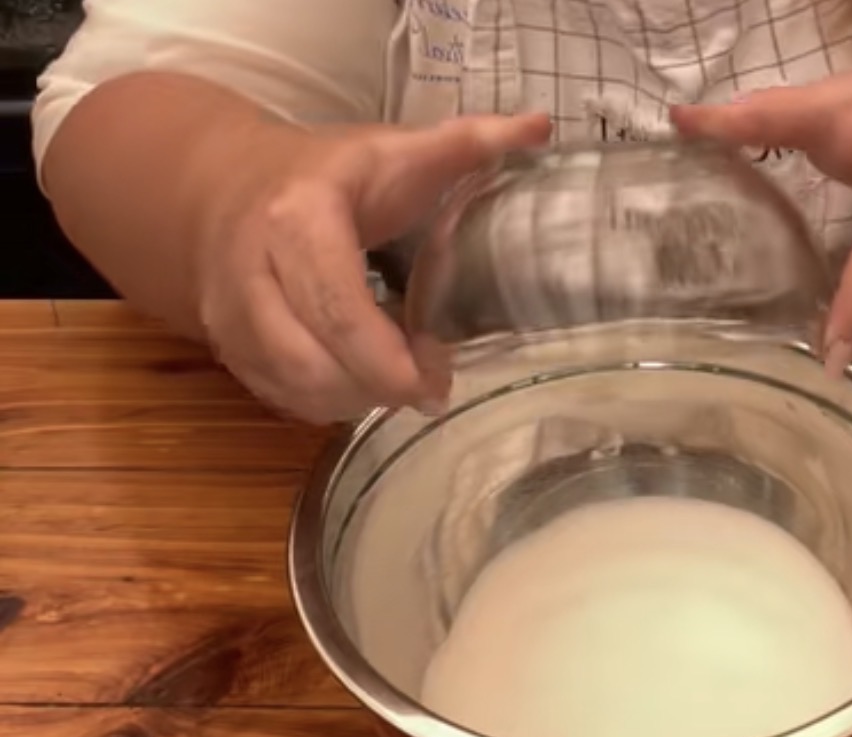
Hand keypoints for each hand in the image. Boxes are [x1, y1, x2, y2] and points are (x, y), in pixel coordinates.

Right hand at [195, 113, 550, 422]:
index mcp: (297, 221)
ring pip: (300, 391)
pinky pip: (286, 401)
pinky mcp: (231, 353)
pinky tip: (368, 381)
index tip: (438, 378)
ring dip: (361, 399)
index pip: (337, 308)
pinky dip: (335, 404)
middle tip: (434, 385)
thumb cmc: (324, 174)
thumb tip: (539, 128)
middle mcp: (251, 276)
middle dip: (382, 388)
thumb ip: (464, 143)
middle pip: (314, 364)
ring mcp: (233, 321)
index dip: (388, 359)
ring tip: (404, 378)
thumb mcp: (390, 150)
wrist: (222, 185)